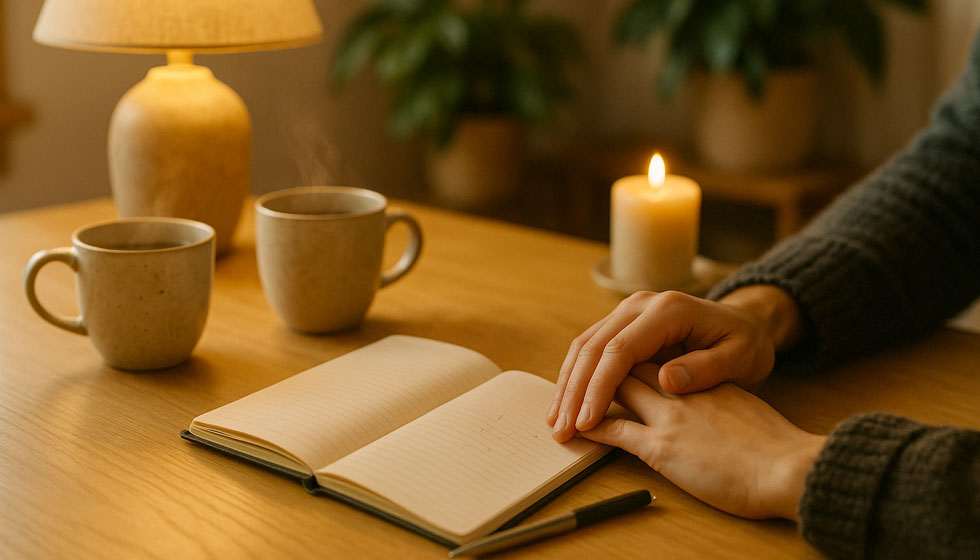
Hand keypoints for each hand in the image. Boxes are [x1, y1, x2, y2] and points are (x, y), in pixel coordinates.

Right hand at [548, 286, 800, 442]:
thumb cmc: (745, 343)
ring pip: (585, 347)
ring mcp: (628, 312)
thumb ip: (706, 369)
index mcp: (668, 310)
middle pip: (593, 347)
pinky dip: (576, 378)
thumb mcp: (740, 357)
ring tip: (556, 422)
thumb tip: (668, 381)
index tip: (587, 422)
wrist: (744, 322)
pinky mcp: (622, 325)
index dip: (600, 388)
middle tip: (561, 429)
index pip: (620, 350)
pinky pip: (591, 349)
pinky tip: (568, 404)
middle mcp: (640, 305)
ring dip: (567, 386)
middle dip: (574, 391)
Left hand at [580, 368, 825, 520]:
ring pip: (613, 390)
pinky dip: (593, 424)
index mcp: (696, 374)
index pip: (643, 353)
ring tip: (563, 409)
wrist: (789, 468)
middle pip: (620, 365)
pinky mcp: (662, 445)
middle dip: (589, 373)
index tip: (597, 366)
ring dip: (582, 398)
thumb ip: (704, 386)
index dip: (615, 358)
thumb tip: (675, 384)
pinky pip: (616, 428)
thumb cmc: (769, 442)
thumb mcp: (735, 400)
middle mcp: (677, 385)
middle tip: (568, 387)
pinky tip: (577, 426)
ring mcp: (668, 413)